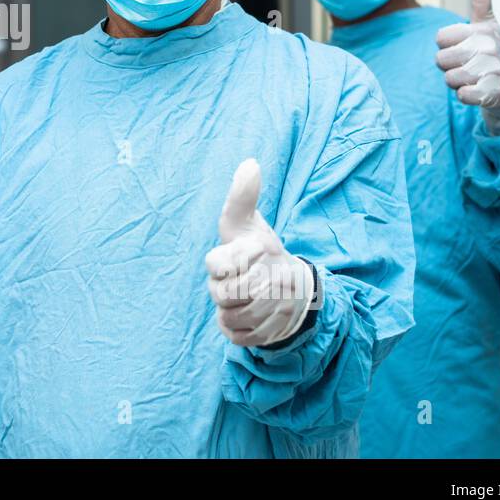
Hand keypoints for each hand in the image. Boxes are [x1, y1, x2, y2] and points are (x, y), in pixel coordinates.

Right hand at [206, 159, 313, 347]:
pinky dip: (267, 327)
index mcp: (218, 262)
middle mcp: (217, 288)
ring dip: (268, 307)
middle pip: (230, 293)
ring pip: (240, 316)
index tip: (261, 249)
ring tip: (281, 294)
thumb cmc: (261, 251)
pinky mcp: (235, 334)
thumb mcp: (252, 223)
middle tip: (276, 276)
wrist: (281, 286)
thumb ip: (245, 196)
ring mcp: (224, 313)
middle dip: (260, 284)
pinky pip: (247, 337)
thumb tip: (250, 163)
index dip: (243, 257)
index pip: (218, 264)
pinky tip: (276, 314)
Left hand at [435, 0, 499, 133]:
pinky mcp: (493, 92)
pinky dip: (465, 95)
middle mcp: (489, 47)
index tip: (461, 47)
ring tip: (472, 78)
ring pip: (449, 78)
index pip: (440, 37)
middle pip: (441, 59)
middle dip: (449, 66)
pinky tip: (477, 90)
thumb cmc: (491, 53)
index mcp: (482, 30)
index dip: (446, 46)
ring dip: (456, 81)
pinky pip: (462, 95)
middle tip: (466, 65)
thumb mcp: (487, 25)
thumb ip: (482, 1)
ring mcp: (492, 70)